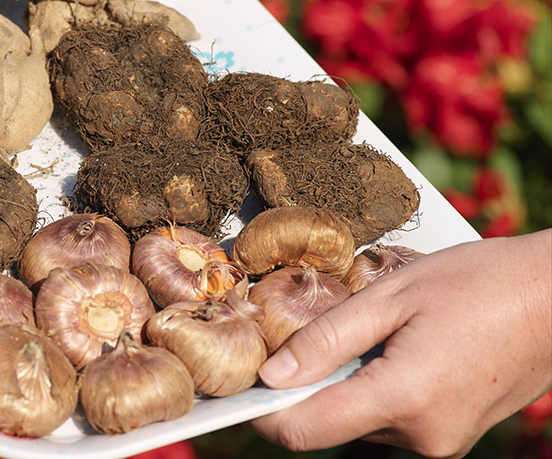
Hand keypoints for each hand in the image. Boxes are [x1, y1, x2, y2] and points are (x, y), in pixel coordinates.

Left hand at [252, 229, 551, 457]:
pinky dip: (371, 387)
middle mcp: (421, 436)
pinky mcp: (451, 434)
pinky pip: (388, 418)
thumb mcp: (392, 296)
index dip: (264, 410)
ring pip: (357, 421)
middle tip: (297, 334)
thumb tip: (272, 375)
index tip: (245, 380)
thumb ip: (327, 339)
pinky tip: (388, 346)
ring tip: (359, 331)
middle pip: (328, 425)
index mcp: (403, 399)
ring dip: (341, 384)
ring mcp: (440, 440)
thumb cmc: (479, 283)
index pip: (305, 429)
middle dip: (303, 387)